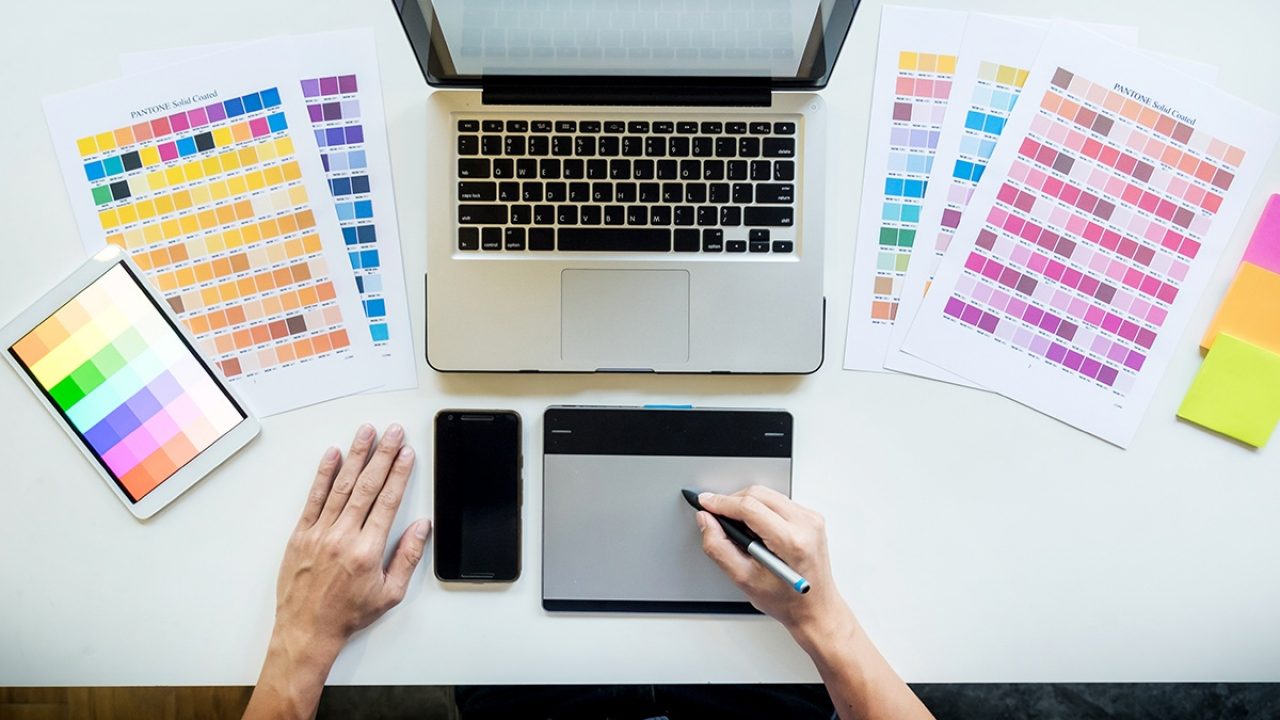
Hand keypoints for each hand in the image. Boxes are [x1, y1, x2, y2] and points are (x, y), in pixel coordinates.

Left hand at [273, 423, 430, 659]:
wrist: (306, 629)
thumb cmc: (347, 614)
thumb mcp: (389, 593)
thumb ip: (407, 557)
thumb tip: (421, 527)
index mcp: (367, 550)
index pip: (388, 501)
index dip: (399, 473)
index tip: (407, 454)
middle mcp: (343, 536)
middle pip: (368, 485)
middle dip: (383, 454)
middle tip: (392, 432)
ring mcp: (320, 532)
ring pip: (342, 485)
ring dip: (356, 455)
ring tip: (366, 433)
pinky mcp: (301, 534)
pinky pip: (314, 498)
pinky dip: (324, 474)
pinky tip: (332, 455)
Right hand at [696, 486, 853, 646]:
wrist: (815, 609)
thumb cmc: (786, 600)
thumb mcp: (743, 579)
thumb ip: (719, 547)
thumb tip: (706, 520)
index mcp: (791, 541)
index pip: (749, 507)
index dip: (721, 502)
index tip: (705, 502)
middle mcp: (805, 525)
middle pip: (758, 494)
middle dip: (732, 502)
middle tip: (716, 517)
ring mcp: (811, 519)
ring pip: (768, 494)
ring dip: (747, 505)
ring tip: (737, 527)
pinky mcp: (811, 518)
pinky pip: (778, 501)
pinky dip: (761, 509)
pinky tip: (756, 529)